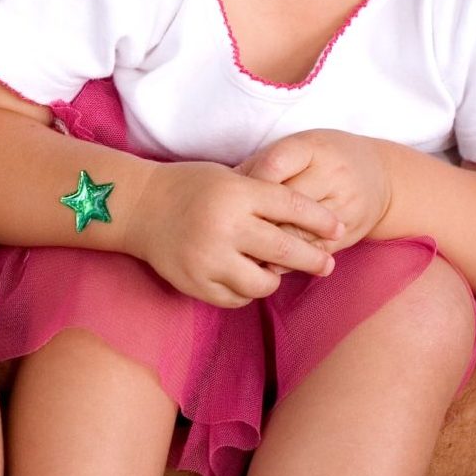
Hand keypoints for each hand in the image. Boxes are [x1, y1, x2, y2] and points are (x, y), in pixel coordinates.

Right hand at [133, 158, 342, 305]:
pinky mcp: (195, 283)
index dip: (320, 220)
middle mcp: (224, 226)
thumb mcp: (227, 177)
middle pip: (286, 251)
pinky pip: (237, 298)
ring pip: (264, 284)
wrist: (136, 206)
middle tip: (327, 264)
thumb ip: (263, 197)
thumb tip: (311, 225)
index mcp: (235, 193)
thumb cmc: (188, 186)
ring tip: (272, 270)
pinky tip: (242, 276)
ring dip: (274, 279)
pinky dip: (244, 290)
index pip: (291, 206)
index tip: (338, 229)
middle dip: (314, 259)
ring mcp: (209, 258)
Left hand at [242, 128, 392, 248]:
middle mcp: (333, 176)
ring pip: (300, 231)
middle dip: (255, 216)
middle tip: (228, 228)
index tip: (230, 194)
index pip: (274, 165)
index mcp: (314, 149)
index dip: (248, 182)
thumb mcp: (298, 148)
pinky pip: (315, 251)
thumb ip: (263, 163)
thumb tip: (227, 186)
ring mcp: (345, 207)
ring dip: (269, 244)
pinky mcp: (350, 234)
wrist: (380, 176)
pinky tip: (267, 263)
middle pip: (286, 202)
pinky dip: (289, 261)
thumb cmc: (324, 158)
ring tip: (241, 250)